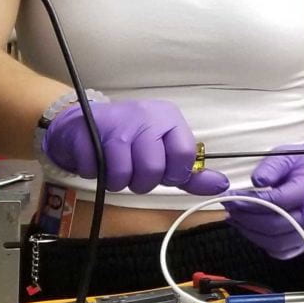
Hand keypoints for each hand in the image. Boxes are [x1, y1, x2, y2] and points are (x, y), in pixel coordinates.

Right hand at [39, 99, 229, 194]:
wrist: (82, 121)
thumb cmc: (131, 139)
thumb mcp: (164, 152)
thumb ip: (191, 173)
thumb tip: (222, 186)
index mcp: (169, 118)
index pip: (184, 156)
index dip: (173, 174)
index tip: (163, 173)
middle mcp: (145, 116)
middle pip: (152, 169)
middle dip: (142, 183)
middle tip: (135, 174)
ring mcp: (115, 123)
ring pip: (122, 175)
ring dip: (116, 182)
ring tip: (115, 169)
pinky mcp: (87, 132)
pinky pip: (93, 171)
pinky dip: (93, 175)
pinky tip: (95, 162)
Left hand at [225, 143, 303, 260]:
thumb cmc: (301, 166)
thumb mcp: (287, 156)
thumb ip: (273, 166)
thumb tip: (258, 181)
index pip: (278, 201)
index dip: (251, 201)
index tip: (232, 196)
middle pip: (275, 224)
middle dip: (246, 217)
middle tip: (229, 207)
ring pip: (275, 241)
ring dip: (250, 231)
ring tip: (235, 217)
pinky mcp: (302, 241)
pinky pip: (279, 250)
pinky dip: (261, 242)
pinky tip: (249, 229)